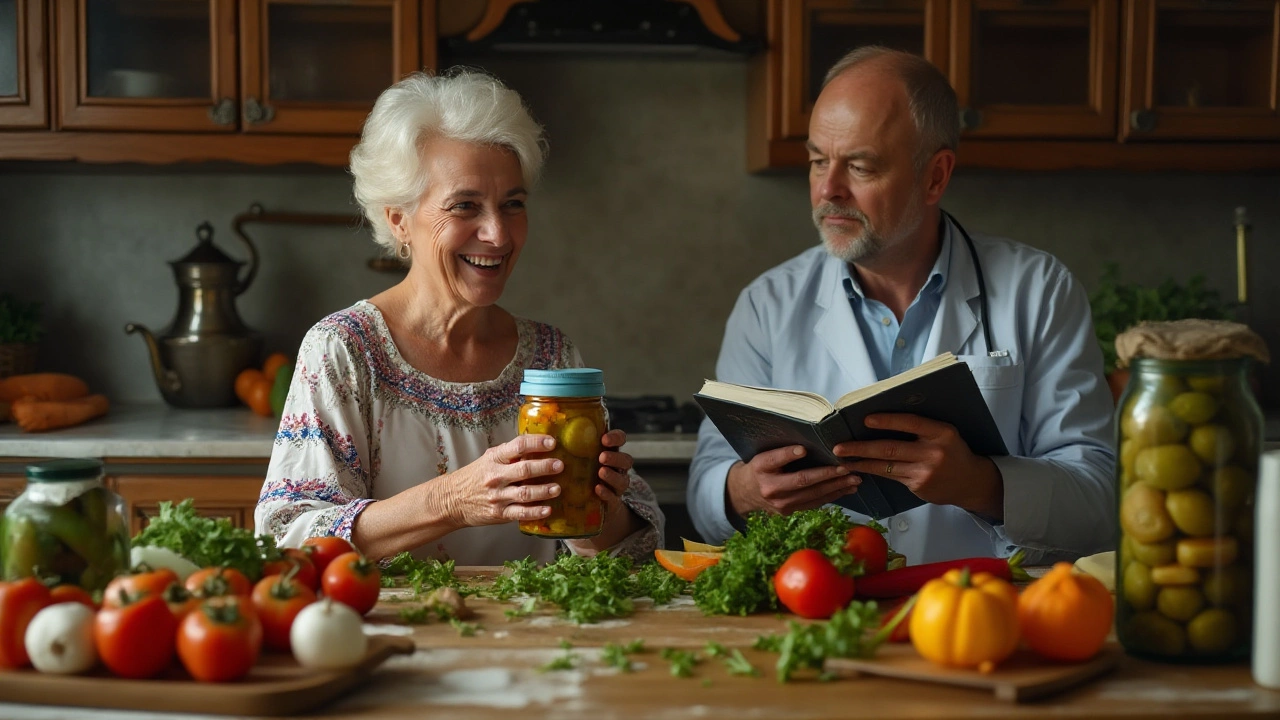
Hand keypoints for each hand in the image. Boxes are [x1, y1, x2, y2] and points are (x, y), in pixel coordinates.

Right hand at [440, 434, 564, 528]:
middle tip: (560, 465)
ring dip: (544, 490)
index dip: (536, 442)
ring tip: (557, 488)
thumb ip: (509, 454)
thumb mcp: (488, 459)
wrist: (451, 500)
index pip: (518, 446)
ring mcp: (498, 496)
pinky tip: (547, 509)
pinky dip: (535, 512)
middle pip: (524, 470)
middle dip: (544, 467)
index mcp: (495, 459)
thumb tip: (538, 446)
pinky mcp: (499, 513)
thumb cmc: (475, 477)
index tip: (552, 442)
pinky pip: (520, 513)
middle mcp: (496, 476)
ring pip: (524, 493)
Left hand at [567, 428, 640, 552]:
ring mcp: (615, 485)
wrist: (584, 506)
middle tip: (601, 456)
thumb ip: (569, 445)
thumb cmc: (576, 474)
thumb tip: (544, 427)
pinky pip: (614, 497)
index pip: (620, 439)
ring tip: (600, 472)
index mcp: (608, 452)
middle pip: (626, 460)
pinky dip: (607, 493)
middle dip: (615, 457)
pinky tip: (597, 489)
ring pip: (623, 479)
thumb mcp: (575, 458)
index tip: (604, 438)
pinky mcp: (611, 501)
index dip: (615, 437)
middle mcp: (616, 468)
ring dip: (612, 474)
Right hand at [726, 445, 860, 517]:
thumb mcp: (763, 455)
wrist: (745, 493)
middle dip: (827, 474)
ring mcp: (781, 504)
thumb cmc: (759, 468)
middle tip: (847, 468)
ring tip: (854, 480)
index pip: (775, 459)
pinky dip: (832, 496)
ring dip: (836, 487)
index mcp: (760, 467)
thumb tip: (809, 446)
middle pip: (801, 481)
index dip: (788, 454)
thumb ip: (781, 452)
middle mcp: (770, 488)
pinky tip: (846, 489)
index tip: (803, 449)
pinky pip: (814, 503)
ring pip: (812, 495)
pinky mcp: (789, 512)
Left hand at [833, 413, 1002, 518]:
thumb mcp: (944, 433)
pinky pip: (890, 476)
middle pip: (890, 448)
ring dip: (861, 462)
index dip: (886, 421)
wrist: (970, 481)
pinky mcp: (918, 486)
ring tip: (842, 460)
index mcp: (941, 432)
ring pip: (885, 466)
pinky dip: (873, 471)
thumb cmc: (952, 451)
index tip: (865, 420)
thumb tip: (882, 419)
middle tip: (839, 447)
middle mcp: (933, 453)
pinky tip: (860, 469)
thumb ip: (920, 427)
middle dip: (861, 447)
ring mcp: (925, 472)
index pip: (910, 423)